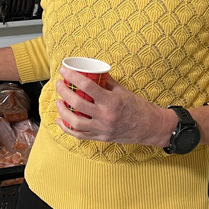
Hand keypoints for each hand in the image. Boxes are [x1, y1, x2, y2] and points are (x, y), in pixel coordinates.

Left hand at [55, 66, 173, 146]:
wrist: (150, 127)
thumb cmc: (138, 107)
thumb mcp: (123, 91)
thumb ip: (106, 82)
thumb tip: (91, 72)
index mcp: (112, 101)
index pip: (87, 87)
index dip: (73, 77)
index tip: (64, 71)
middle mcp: (106, 116)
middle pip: (77, 104)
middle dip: (64, 92)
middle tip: (59, 84)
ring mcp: (102, 129)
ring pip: (75, 122)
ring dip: (63, 112)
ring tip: (58, 102)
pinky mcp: (101, 138)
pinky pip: (80, 135)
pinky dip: (67, 128)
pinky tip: (60, 121)